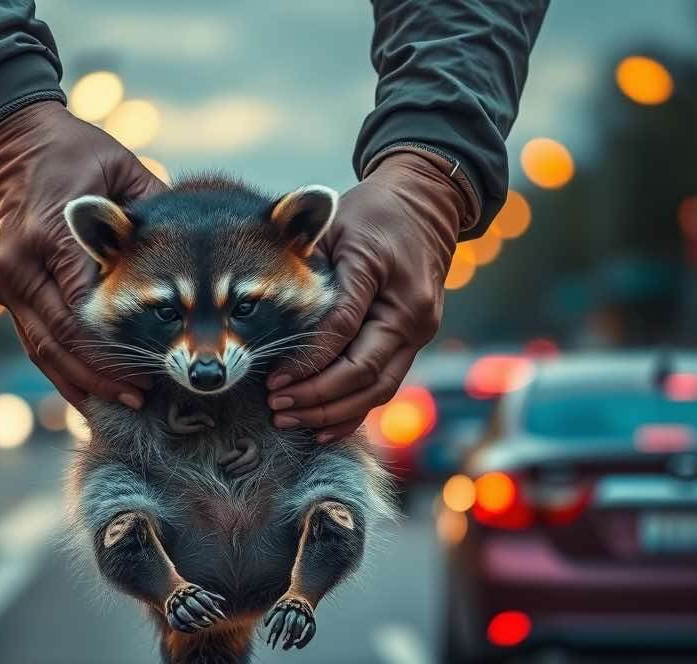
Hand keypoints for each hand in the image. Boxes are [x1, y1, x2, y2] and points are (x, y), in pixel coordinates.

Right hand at [0, 101, 167, 407]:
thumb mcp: (118, 166)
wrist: (2, 137)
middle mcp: (20, 264)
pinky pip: (32, 340)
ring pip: (42, 349)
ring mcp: (5, 280)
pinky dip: (60, 368)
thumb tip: (197, 242)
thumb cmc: (70, 150)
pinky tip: (88, 390)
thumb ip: (155, 206)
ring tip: (121, 402)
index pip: (84, 306)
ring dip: (81, 381)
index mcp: (49, 233)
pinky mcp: (2, 289)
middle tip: (142, 397)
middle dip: (103, 374)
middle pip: (63, 338)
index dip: (117, 344)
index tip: (152, 366)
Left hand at [266, 151, 467, 441]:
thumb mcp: (336, 226)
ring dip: (333, 412)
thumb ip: (308, 264)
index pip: (342, 330)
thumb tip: (268, 307)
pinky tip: (323, 426)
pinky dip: (354, 410)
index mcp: (385, 277)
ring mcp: (419, 332)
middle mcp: (410, 312)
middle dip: (317, 397)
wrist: (428, 203)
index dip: (306, 361)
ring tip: (292, 421)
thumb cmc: (372, 212)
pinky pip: (385, 386)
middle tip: (277, 407)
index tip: (274, 381)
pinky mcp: (415, 342)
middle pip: (363, 371)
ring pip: (378, 389)